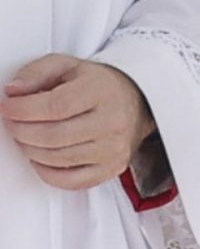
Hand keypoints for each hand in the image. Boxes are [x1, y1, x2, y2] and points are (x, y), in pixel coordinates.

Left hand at [3, 55, 155, 192]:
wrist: (137, 103)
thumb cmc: (98, 86)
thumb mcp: (67, 66)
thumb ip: (37, 72)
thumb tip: (13, 91)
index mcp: (101, 91)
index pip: (56, 106)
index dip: (23, 109)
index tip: (7, 107)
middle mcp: (112, 122)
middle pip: (53, 136)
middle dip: (21, 130)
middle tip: (12, 122)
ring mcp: (114, 149)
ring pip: (57, 159)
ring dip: (30, 149)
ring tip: (25, 136)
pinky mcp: (112, 168)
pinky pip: (71, 182)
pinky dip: (46, 172)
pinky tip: (40, 157)